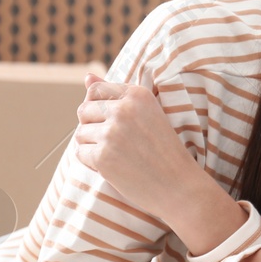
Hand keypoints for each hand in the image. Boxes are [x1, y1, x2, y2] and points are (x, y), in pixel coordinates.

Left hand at [73, 73, 201, 218]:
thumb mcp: (146, 113)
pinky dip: (92, 162)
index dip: (102, 110)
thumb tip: (87, 75)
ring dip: (93, 145)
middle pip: (84, 110)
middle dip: (94, 127)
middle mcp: (124, 109)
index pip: (96, 90)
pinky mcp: (102, 156)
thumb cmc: (163, 150)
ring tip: (118, 154)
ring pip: (80, 133)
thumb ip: (115, 93)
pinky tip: (114, 166)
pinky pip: (81, 153)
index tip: (121, 125)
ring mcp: (112, 132)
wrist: (180, 186)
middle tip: (119, 143)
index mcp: (138, 94)